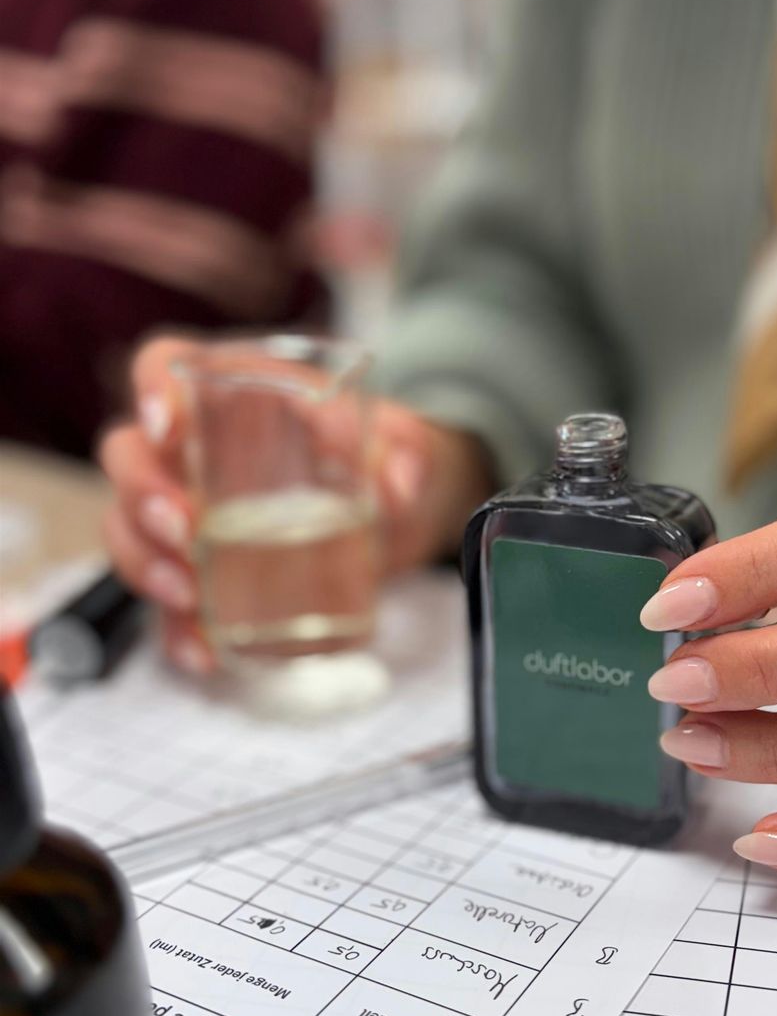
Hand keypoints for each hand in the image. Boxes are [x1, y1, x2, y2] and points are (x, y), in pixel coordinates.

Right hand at [98, 336, 492, 672]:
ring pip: (129, 528)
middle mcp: (197, 451)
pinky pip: (169, 603)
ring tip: (187, 594)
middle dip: (142, 493)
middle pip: (129, 455)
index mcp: (236, 394)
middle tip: (185, 530)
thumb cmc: (383, 456)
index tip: (167, 426)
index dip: (152, 386)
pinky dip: (178, 630)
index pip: (167, 363)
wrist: (399, 514)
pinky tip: (202, 652)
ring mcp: (192, 514)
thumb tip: (395, 484)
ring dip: (145, 562)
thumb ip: (408, 455)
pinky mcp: (204, 573)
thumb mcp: (409, 445)